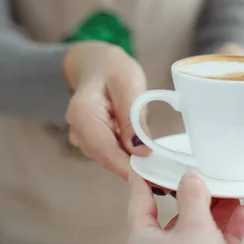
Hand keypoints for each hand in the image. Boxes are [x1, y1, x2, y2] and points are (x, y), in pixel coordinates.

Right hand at [63, 42, 150, 178]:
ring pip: (112, 160)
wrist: (99, 65)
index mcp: (82, 114)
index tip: (154, 178)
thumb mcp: (129, 84)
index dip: (130, 168)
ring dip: (135, 165)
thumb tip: (140, 151)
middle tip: (166, 178)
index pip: (106, 151)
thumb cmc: (114, 69)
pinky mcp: (94, 142)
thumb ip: (132, 116)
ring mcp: (84, 139)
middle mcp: (78, 130)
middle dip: (136, 170)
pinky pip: (114, 155)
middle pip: (109, 159)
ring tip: (162, 167)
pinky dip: (131, 157)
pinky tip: (149, 157)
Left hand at [125, 172, 243, 243]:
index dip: (148, 175)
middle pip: (175, 213)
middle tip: (210, 175)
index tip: (151, 158)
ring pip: (197, 230)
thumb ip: (194, 198)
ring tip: (233, 193)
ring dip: (216, 212)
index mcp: (142, 238)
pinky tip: (242, 216)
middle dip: (197, 194)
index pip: (140, 197)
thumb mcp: (194, 228)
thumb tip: (190, 178)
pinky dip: (226, 232)